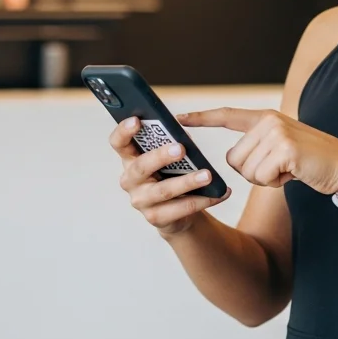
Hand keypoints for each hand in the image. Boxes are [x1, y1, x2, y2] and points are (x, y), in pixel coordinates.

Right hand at [108, 116, 230, 234]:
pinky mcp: (156, 218)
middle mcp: (130, 180)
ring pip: (163, 191)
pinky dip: (203, 200)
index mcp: (130, 158)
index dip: (124, 131)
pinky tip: (219, 193)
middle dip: (161, 156)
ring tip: (208, 175)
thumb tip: (185, 135)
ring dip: (188, 182)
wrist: (176, 211)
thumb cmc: (170, 174)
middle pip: (141, 167)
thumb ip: (171, 143)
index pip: (118, 142)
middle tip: (181, 148)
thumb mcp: (168, 157)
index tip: (137, 120)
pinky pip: (181, 208)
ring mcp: (141, 201)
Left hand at [178, 108, 337, 194]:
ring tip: (289, 169)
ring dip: (266, 179)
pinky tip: (294, 173)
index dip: (202, 117)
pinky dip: (276, 183)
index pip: (227, 115)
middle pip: (234, 159)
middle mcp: (268, 121)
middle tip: (281, 168)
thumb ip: (258, 146)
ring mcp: (276, 132)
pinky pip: (261, 177)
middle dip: (254, 173)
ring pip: (246, 171)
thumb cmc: (311, 163)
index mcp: (266, 118)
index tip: (179, 117)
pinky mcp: (285, 149)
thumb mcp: (282, 148)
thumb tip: (232, 160)